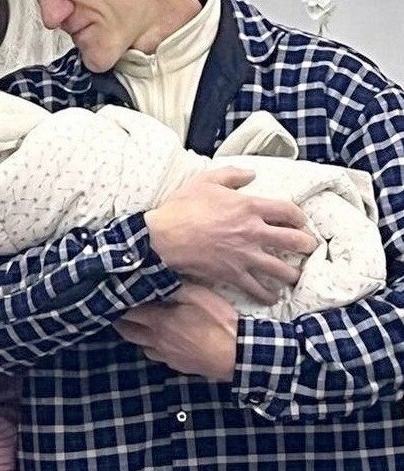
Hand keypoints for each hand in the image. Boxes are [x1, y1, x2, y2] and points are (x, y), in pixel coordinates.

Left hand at [114, 283, 237, 381]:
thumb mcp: (197, 295)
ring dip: (137, 336)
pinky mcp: (179, 366)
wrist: (237, 354)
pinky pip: (158, 356)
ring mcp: (167, 356)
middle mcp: (157, 340)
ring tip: (139, 326)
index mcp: (159, 321)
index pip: (128, 313)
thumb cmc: (218, 322)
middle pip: (128, 333)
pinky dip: (154, 348)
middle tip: (118, 312)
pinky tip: (161, 341)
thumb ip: (174, 287)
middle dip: (120, 322)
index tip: (114, 297)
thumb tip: (156, 279)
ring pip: (142, 346)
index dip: (119, 305)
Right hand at [144, 167, 316, 303]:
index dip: (300, 216)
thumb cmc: (182, 207)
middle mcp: (253, 232)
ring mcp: (245, 256)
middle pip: (294, 241)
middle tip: (308, 247)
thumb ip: (232, 174)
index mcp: (249, 207)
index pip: (289, 211)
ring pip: (282, 270)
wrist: (163, 237)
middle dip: (306, 245)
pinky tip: (272, 297)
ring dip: (292, 274)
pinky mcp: (233, 275)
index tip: (300, 221)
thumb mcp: (206, 180)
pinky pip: (257, 289)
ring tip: (295, 275)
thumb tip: (251, 174)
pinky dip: (267, 295)